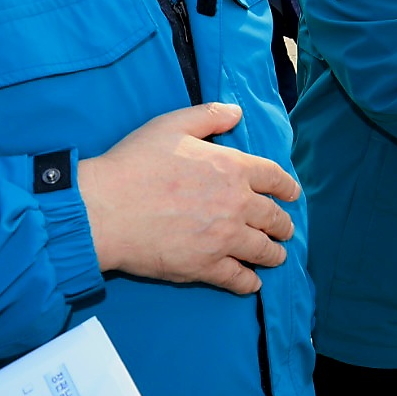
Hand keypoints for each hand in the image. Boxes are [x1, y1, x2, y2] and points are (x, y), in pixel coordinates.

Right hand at [78, 103, 300, 294]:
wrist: (105, 210)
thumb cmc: (134, 164)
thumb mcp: (172, 125)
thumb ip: (209, 116)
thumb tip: (237, 112)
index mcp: (233, 168)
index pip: (274, 177)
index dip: (287, 187)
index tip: (292, 194)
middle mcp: (237, 204)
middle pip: (274, 216)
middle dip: (283, 224)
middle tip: (285, 229)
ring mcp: (224, 238)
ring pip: (262, 249)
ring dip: (274, 253)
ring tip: (277, 256)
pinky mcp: (205, 267)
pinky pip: (237, 278)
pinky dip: (249, 282)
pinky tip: (252, 283)